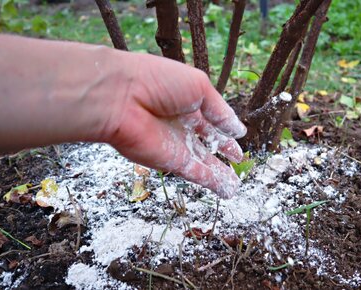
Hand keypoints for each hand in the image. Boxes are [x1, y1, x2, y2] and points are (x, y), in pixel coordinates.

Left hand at [100, 53, 246, 197]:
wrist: (121, 97)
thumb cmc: (157, 82)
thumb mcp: (198, 86)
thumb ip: (219, 111)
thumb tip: (238, 130)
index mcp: (186, 101)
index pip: (209, 118)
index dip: (225, 129)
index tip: (238, 139)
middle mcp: (180, 124)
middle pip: (205, 143)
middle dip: (222, 153)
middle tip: (239, 163)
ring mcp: (175, 144)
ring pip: (203, 162)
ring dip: (219, 174)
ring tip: (235, 186)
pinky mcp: (170, 162)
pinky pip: (196, 173)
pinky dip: (212, 182)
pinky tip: (227, 190)